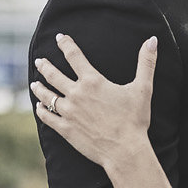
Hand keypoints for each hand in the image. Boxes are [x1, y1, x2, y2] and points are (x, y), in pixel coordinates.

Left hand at [32, 33, 155, 169]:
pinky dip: (41, 111)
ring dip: (39, 88)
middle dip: (45, 66)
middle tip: (39, 60)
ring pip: (47, 96)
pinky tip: (38, 108)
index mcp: (93, 81)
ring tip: (34, 83)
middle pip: (54, 75)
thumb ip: (146, 62)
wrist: (124, 150)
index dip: (66, 44)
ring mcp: (68, 112)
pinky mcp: (65, 129)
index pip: (75, 56)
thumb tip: (153, 40)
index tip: (59, 37)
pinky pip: (47, 117)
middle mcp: (76, 94)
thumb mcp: (143, 88)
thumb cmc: (134, 120)